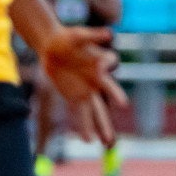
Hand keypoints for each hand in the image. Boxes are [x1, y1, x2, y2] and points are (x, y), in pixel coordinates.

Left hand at [40, 26, 127, 145]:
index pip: (108, 63)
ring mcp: (86, 90)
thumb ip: (93, 36)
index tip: (100, 65)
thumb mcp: (78, 35)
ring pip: (95, 110)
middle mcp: (96, 79)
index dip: (104, 64)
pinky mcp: (74, 96)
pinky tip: (88, 140)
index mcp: (99, 62)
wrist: (52, 48)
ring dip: (101, 125)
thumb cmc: (68, 39)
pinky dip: (83, 125)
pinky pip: (79, 113)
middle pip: (107, 89)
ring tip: (107, 142)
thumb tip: (110, 33)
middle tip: (123, 104)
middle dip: (114, 95)